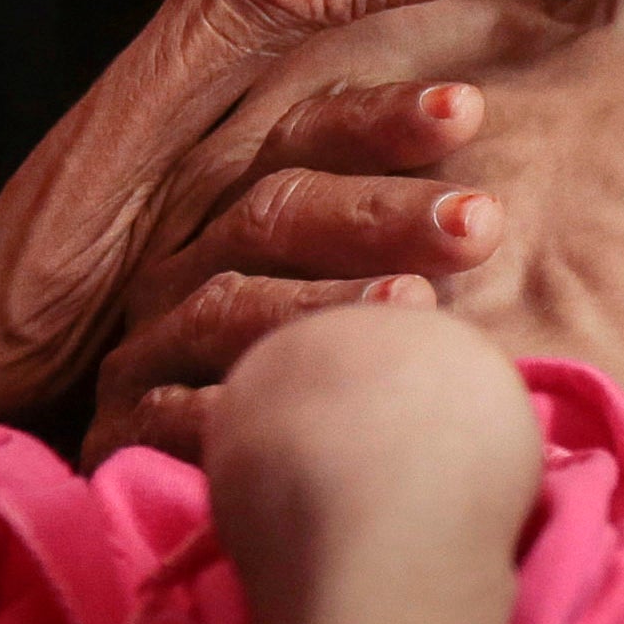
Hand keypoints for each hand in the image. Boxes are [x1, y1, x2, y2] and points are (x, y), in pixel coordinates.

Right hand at [86, 80, 503, 458]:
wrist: (251, 514)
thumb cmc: (346, 411)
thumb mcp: (382, 324)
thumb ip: (424, 257)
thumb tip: (499, 199)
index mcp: (253, 223)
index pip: (306, 143)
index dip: (380, 121)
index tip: (464, 110)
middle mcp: (194, 267)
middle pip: (273, 214)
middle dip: (377, 213)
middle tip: (476, 223)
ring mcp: (153, 345)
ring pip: (229, 306)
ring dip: (321, 306)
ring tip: (413, 306)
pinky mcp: (124, 428)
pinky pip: (167, 413)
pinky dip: (229, 409)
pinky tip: (298, 410)